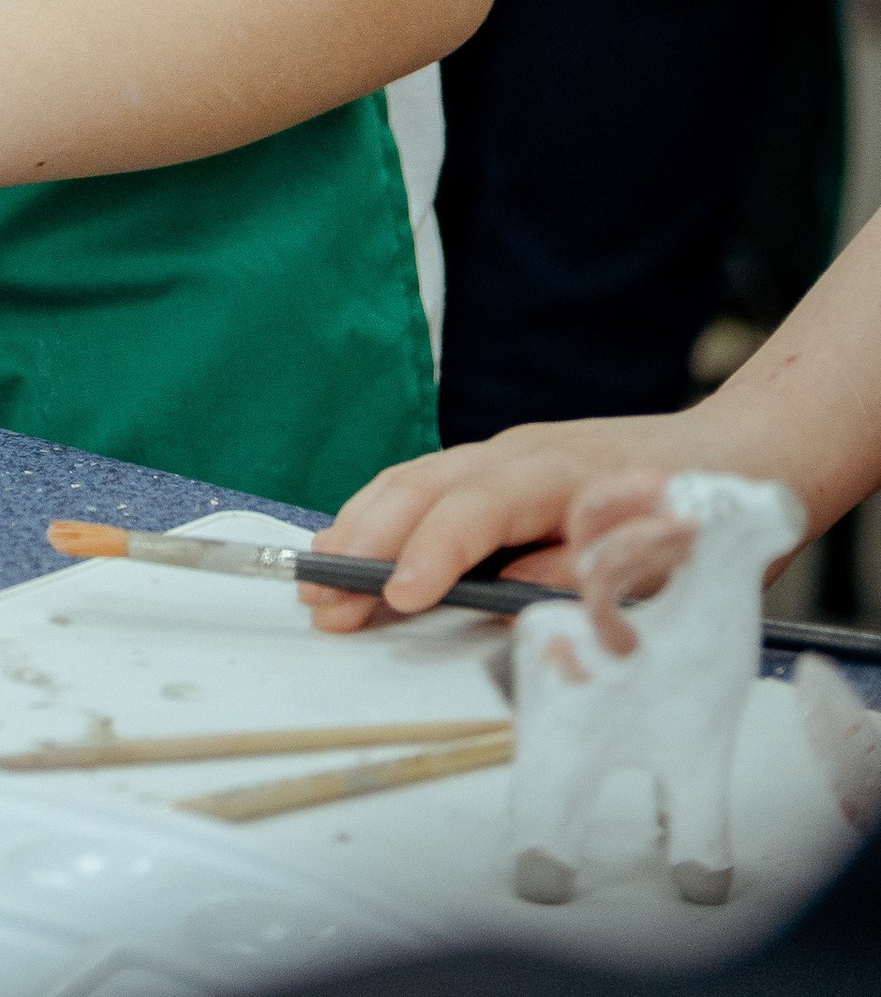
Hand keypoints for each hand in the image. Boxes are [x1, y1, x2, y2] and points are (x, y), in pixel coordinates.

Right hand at [299, 411, 710, 632]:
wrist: (735, 456)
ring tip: (316, 576)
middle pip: (423, 483)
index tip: (398, 595)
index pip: (480, 507)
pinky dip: (381, 514)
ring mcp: (504, 452)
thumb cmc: (701, 513)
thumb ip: (578, 576)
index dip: (434, 551)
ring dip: (360, 526)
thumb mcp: (658, 562)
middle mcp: (519, 450)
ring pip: (413, 478)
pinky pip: (426, 483)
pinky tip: (355, 546)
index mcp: (562, 472)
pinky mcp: (500, 466)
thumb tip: (504, 596)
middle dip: (366, 541)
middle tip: (322, 600)